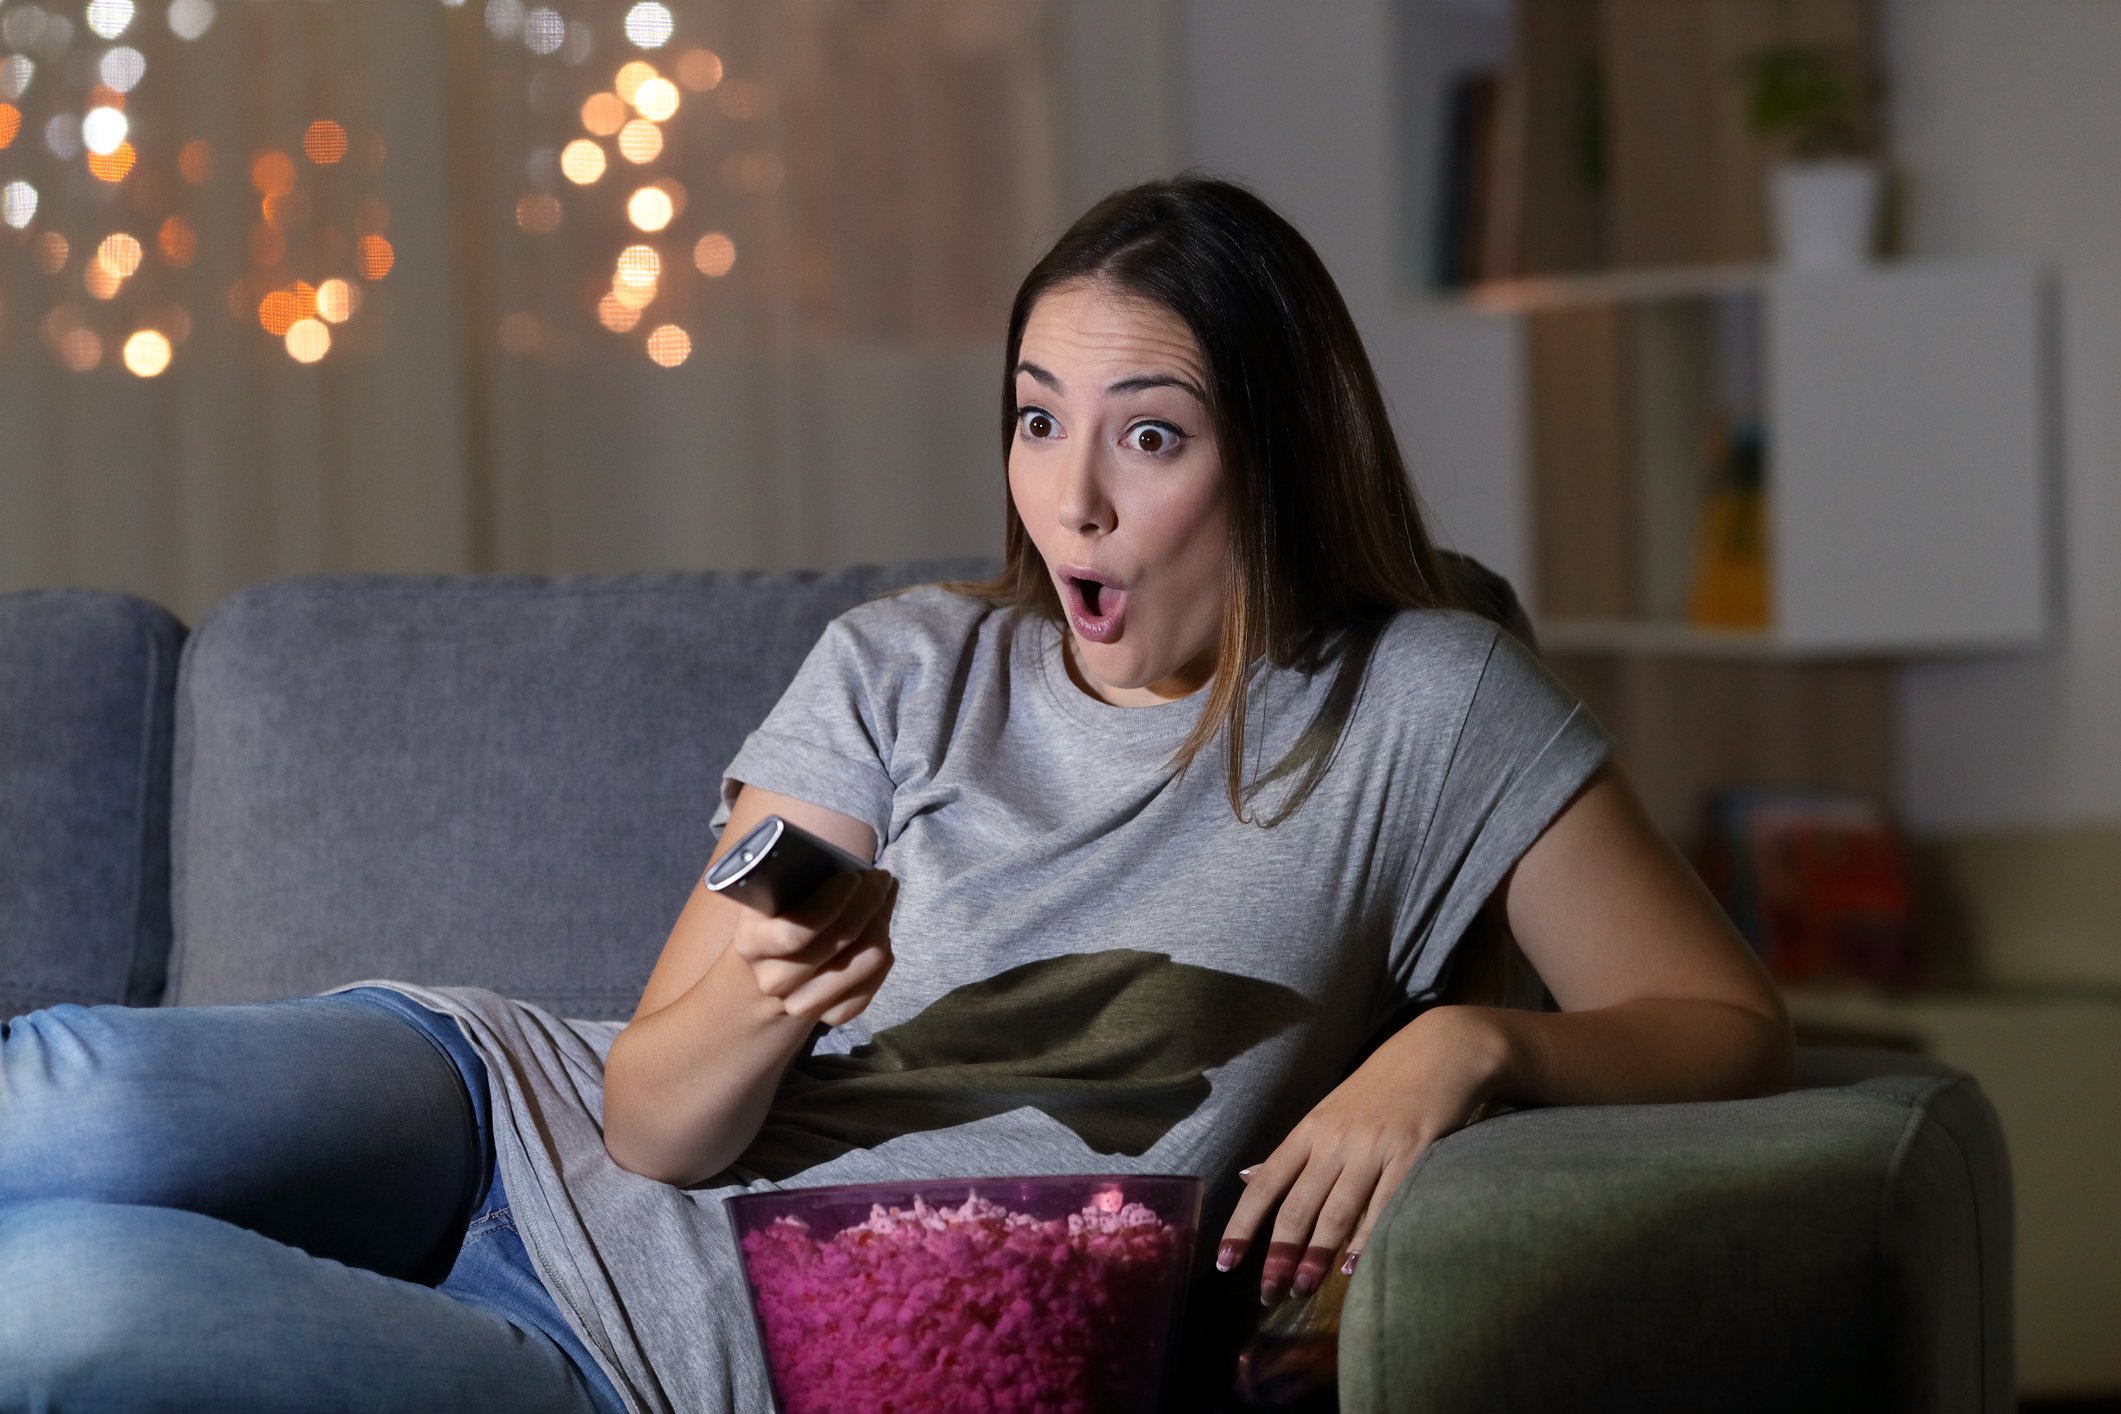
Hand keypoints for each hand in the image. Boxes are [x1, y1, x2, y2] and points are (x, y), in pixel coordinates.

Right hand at [728, 868, 898, 1025]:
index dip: (831, 903)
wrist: (770, 968)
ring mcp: (800, 1003)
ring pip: (866, 960)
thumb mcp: (772, 895)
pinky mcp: (829, 1017)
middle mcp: (773, 979)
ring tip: (883, 899)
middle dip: (868, 902)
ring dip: (882, 924)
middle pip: (839, 942)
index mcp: (752, 943)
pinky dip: (884, 957)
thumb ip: (799, 878)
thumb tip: (855, 866)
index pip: (795, 932)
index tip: (853, 876)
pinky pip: (872, 986)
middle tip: (881, 877)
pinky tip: (881, 933)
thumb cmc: (778, 917)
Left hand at [1217, 1005, 1511, 1304]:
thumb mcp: (1327, 1113)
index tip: (1226, 1262)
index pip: (1266, 1184)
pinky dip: (1368, 1238)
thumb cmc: (1379, 1088)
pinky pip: (1386, 1204)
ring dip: (1317, 1255)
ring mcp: (1374, 1148)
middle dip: (1280, 1254)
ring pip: (1337, 1211)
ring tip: (1303, 1288)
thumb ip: (1293, 1152)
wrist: (1438, 1052)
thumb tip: (1248, 1178)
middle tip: (1268, 1293)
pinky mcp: (1412, 1155)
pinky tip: (1354, 1266)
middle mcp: (1335, 1141)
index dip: (1243, 1225)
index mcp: (1310, 1130)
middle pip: (1298, 1205)